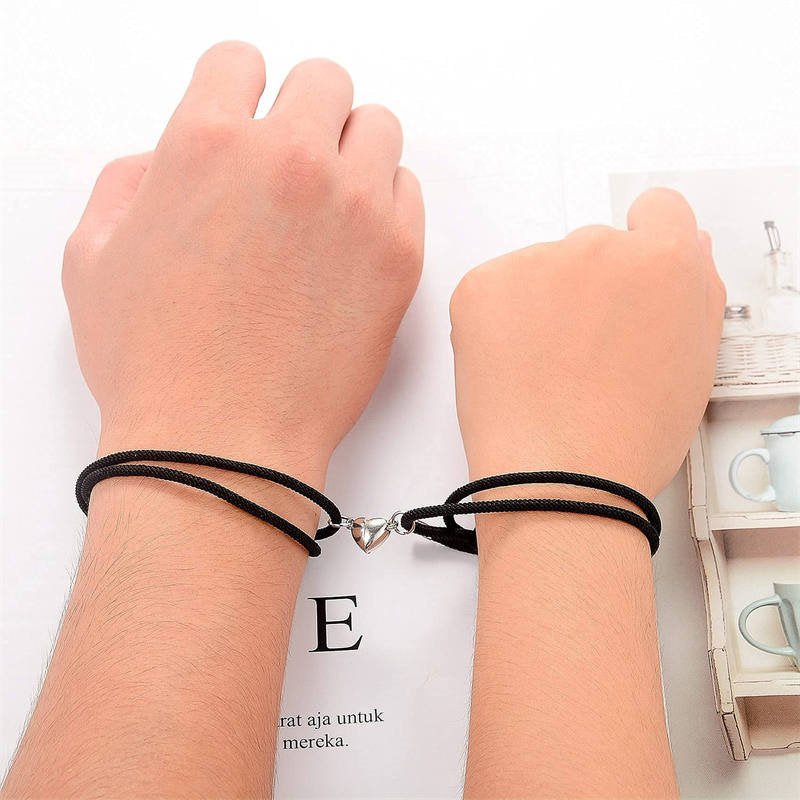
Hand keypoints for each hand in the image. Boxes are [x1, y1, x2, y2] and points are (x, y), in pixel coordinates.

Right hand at [62, 42, 423, 476]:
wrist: (222, 446)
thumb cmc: (156, 366)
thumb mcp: (94, 259)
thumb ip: (129, 186)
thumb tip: (165, 165)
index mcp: (207, 143)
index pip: (239, 62)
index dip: (238, 90)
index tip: (245, 118)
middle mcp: (290, 160)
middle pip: (323, 82)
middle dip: (304, 113)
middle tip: (291, 162)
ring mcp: (354, 207)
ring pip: (378, 128)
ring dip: (352, 152)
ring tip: (327, 204)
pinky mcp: (400, 256)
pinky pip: (409, 192)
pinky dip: (385, 203)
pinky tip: (354, 243)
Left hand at [449, 188, 723, 498]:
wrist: (558, 479)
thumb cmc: (629, 437)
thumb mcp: (692, 362)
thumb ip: (695, 291)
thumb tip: (686, 245)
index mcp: (665, 260)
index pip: (659, 210)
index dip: (647, 247)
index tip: (627, 285)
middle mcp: (600, 247)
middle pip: (595, 248)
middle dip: (591, 289)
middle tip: (582, 353)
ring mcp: (535, 262)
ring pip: (542, 270)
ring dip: (543, 303)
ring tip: (545, 369)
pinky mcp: (482, 284)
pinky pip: (496, 288)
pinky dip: (499, 318)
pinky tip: (511, 366)